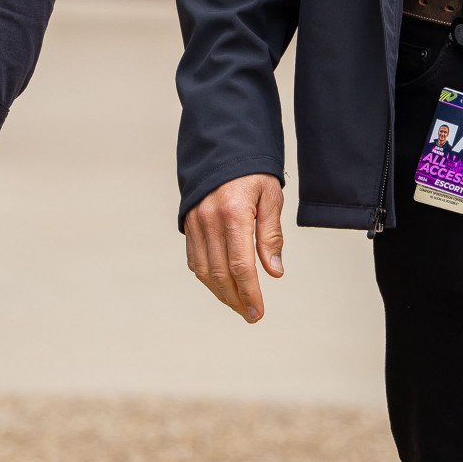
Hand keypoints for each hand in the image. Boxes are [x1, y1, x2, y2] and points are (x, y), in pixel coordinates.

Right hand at [183, 173, 283, 322]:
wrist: (222, 146)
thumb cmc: (252, 171)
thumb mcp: (270, 196)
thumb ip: (271, 235)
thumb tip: (274, 272)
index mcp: (233, 213)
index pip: (241, 265)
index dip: (250, 293)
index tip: (259, 312)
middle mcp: (209, 220)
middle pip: (220, 273)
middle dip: (236, 299)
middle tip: (251, 315)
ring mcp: (195, 222)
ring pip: (203, 270)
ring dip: (220, 293)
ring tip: (238, 305)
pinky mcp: (188, 223)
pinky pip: (194, 259)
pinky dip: (206, 277)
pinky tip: (221, 286)